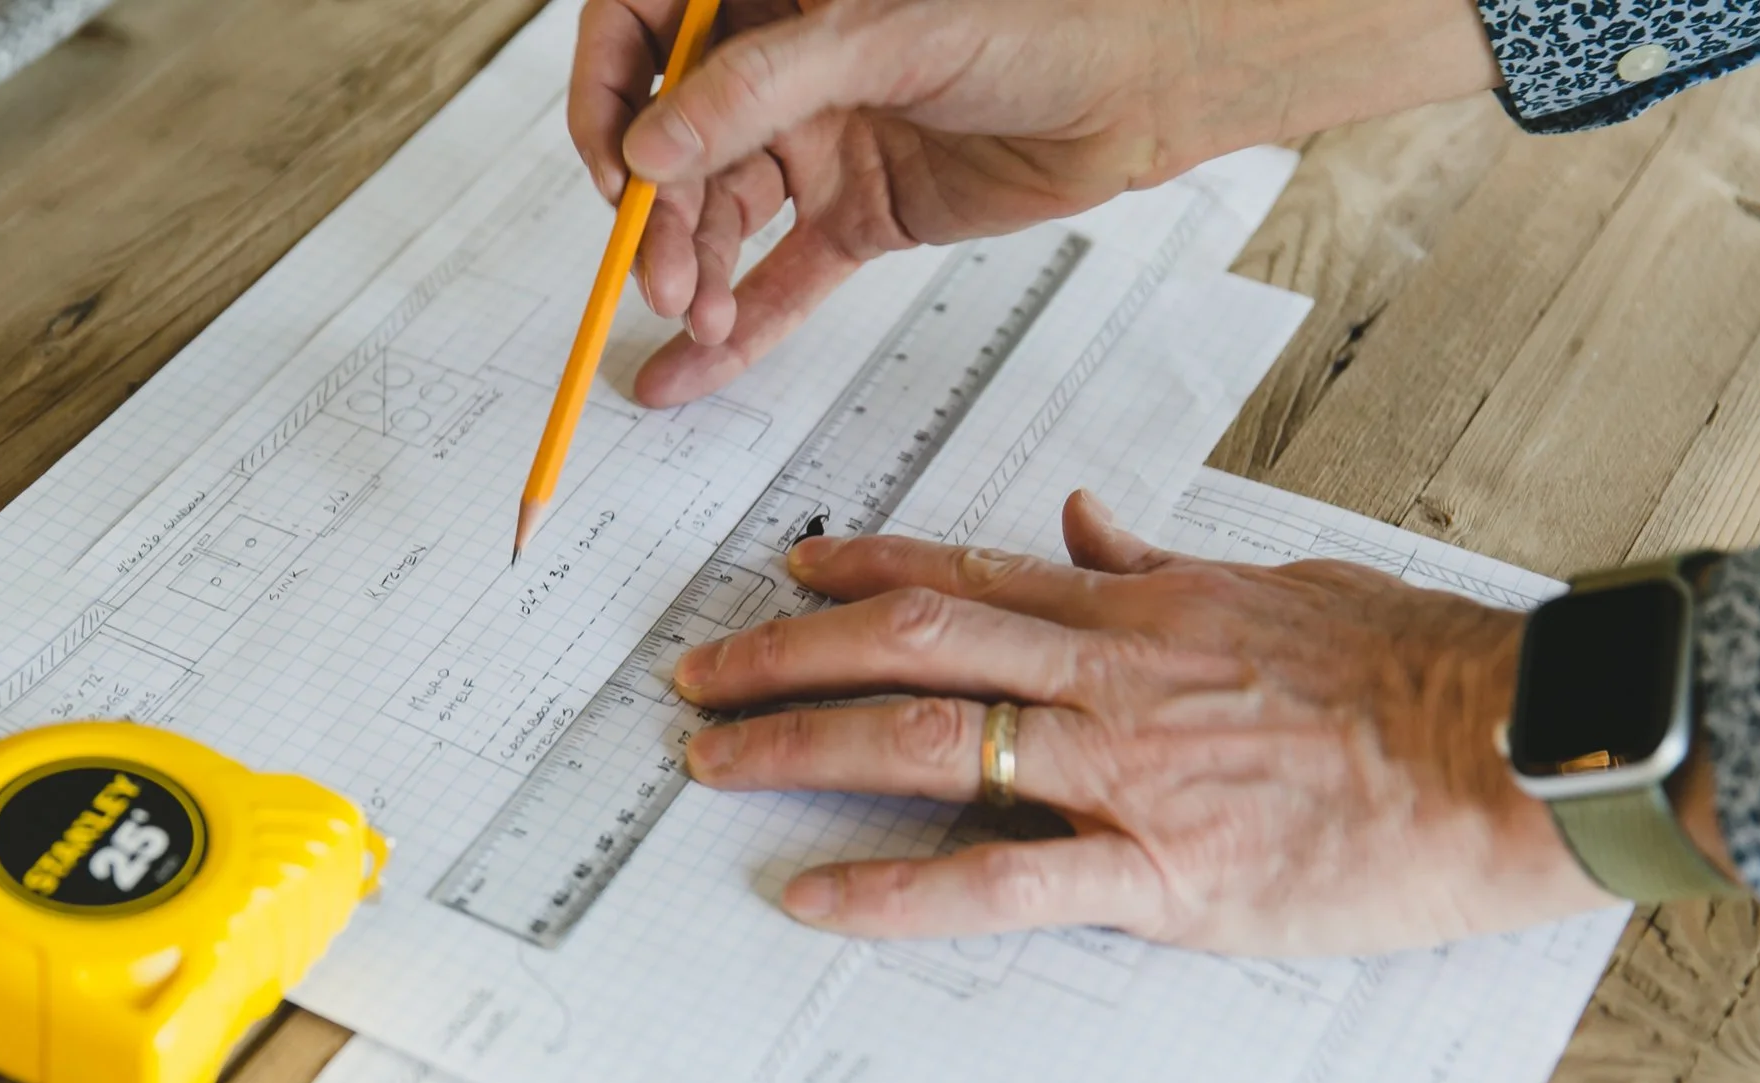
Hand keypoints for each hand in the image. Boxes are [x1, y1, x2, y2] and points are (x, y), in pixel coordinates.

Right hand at [571, 0, 1500, 405]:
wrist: (1149, 86)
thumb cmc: (1044, 15)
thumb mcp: (885, 36)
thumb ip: (759, 88)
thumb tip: (653, 146)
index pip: (642, 28)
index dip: (610, 96)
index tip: (617, 164)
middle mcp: (784, 65)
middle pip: (677, 144)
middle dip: (661, 217)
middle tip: (664, 278)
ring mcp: (818, 138)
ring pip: (723, 216)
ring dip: (695, 273)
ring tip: (694, 320)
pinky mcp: (860, 210)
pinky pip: (783, 273)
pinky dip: (743, 324)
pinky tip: (695, 369)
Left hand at [669, 492, 1610, 955]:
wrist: (1513, 747)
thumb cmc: (1409, 669)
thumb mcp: (1274, 583)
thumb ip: (1158, 562)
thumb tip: (1079, 524)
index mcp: (1136, 609)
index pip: (962, 573)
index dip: (858, 569)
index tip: (787, 573)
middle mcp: (1107, 674)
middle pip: (907, 644)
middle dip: (783, 656)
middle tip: (697, 675)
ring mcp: (1122, 769)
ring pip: (923, 742)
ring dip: (798, 750)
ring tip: (712, 762)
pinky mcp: (1159, 871)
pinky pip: (996, 880)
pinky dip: (892, 889)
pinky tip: (812, 897)